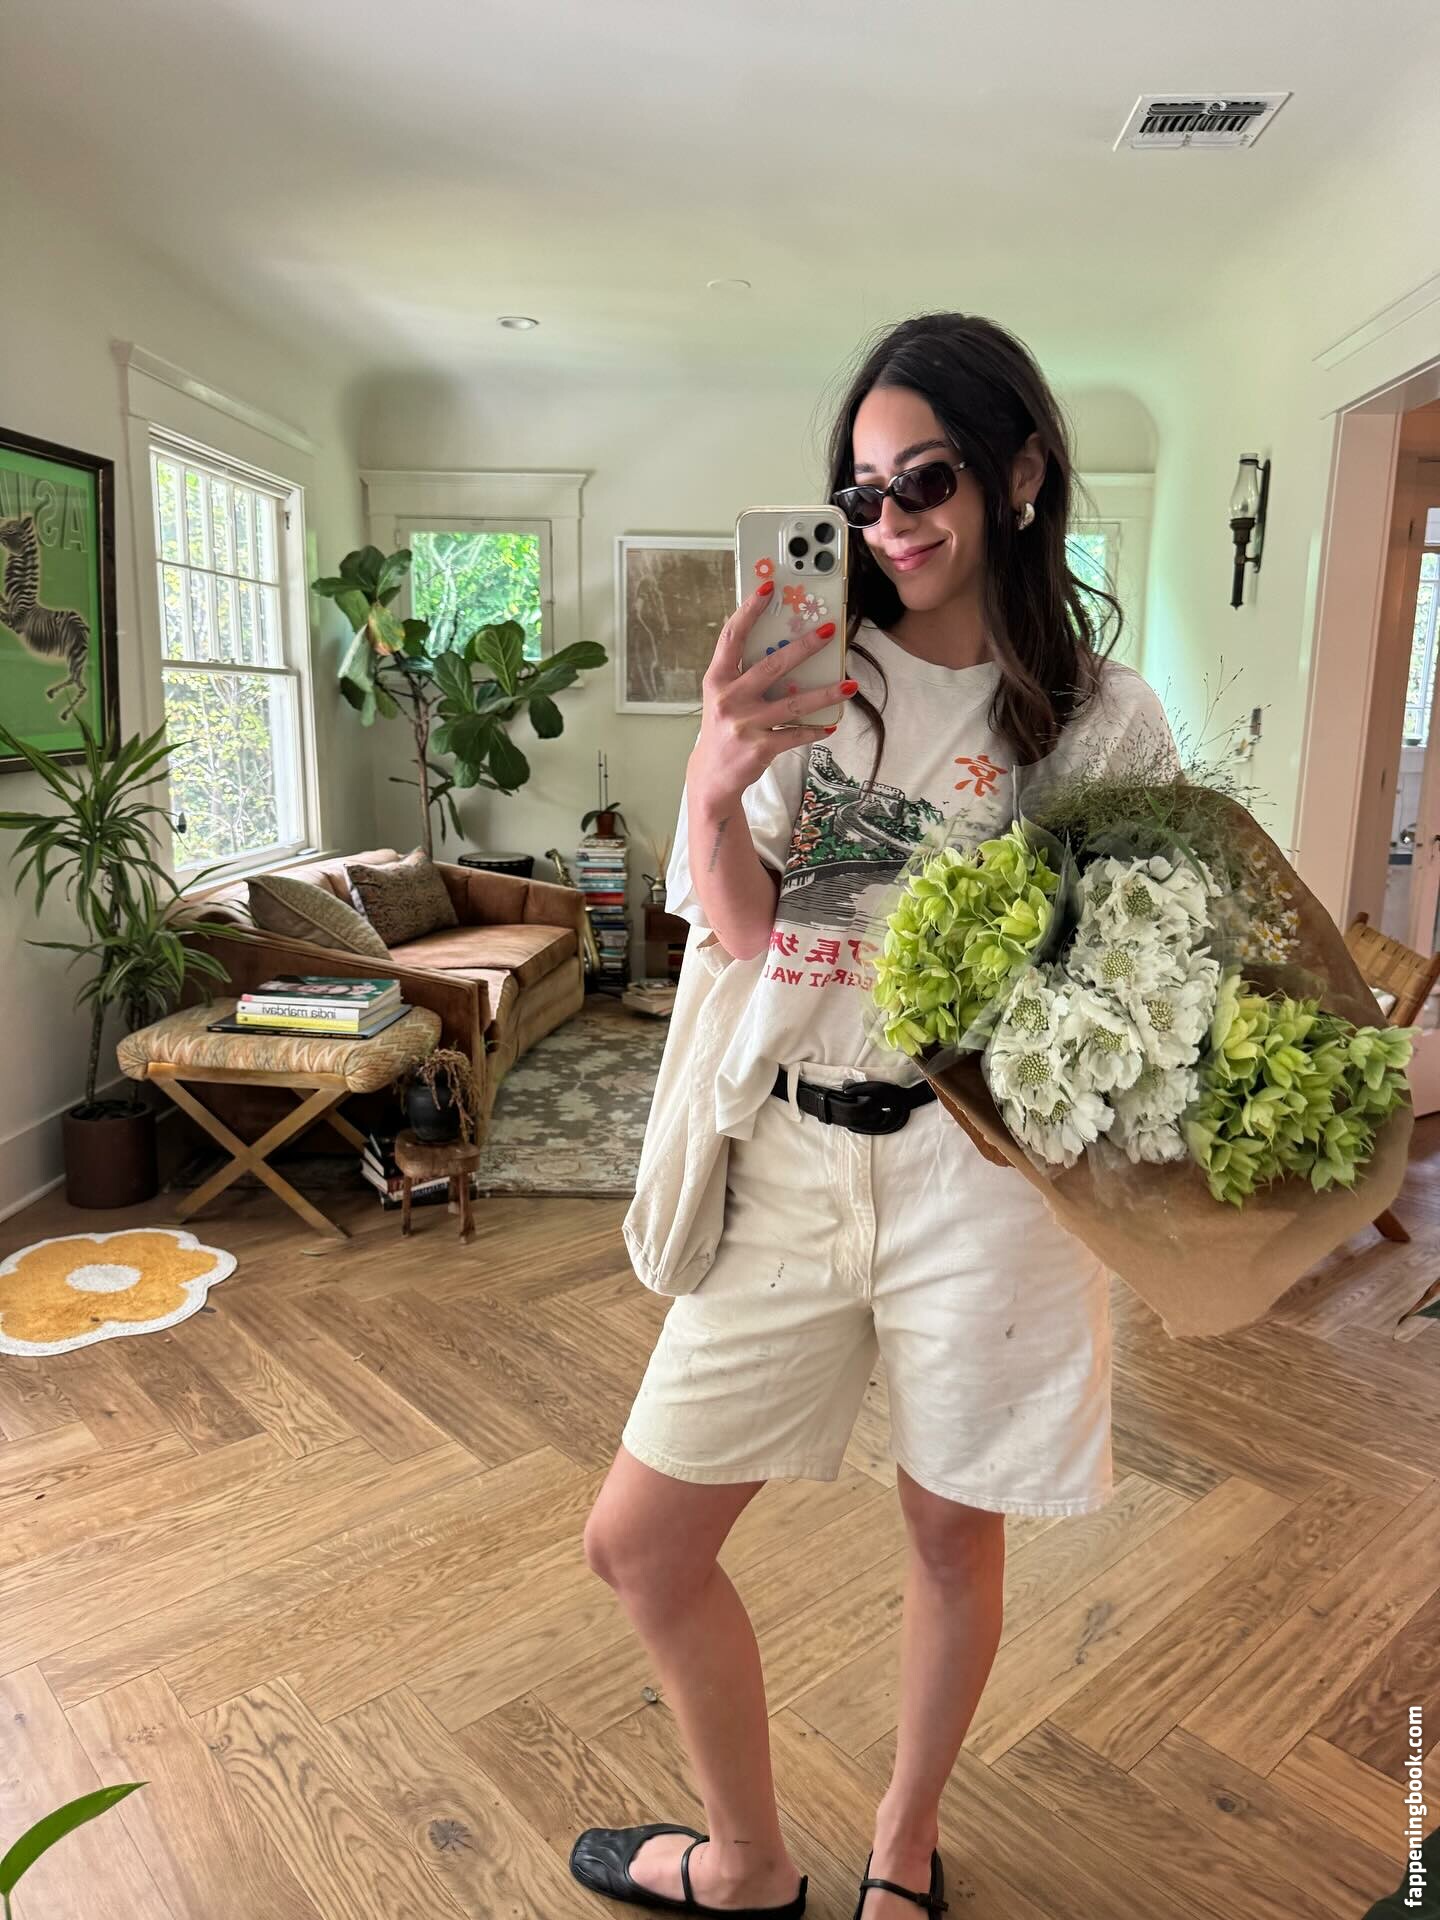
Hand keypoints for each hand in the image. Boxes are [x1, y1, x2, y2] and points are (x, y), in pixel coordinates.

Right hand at [688, 583, 853, 813]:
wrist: (711, 777)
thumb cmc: (722, 729)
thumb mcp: (722, 697)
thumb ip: (742, 673)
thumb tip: (780, 645)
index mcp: (717, 680)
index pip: (732, 637)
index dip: (749, 611)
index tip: (768, 588)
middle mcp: (729, 699)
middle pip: (772, 666)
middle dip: (804, 647)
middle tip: (829, 631)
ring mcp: (745, 725)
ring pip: (793, 704)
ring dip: (825, 693)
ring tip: (849, 684)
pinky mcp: (760, 748)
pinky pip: (796, 734)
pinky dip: (815, 730)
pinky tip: (830, 725)